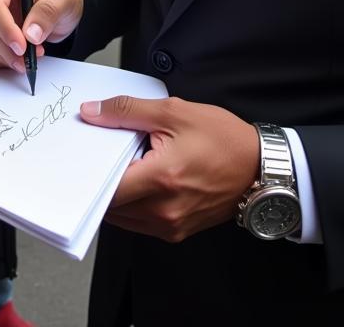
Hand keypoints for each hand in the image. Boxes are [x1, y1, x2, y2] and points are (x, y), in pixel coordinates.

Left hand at [80, 95, 259, 242]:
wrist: (261, 168)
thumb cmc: (223, 138)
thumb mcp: (174, 112)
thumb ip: (127, 111)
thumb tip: (90, 113)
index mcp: (161, 179)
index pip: (106, 187)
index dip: (90, 170)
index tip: (82, 154)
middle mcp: (164, 210)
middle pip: (110, 204)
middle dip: (102, 180)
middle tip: (101, 155)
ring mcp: (171, 226)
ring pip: (122, 217)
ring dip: (117, 194)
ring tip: (125, 165)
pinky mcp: (177, 231)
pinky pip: (139, 222)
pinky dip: (132, 203)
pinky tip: (140, 179)